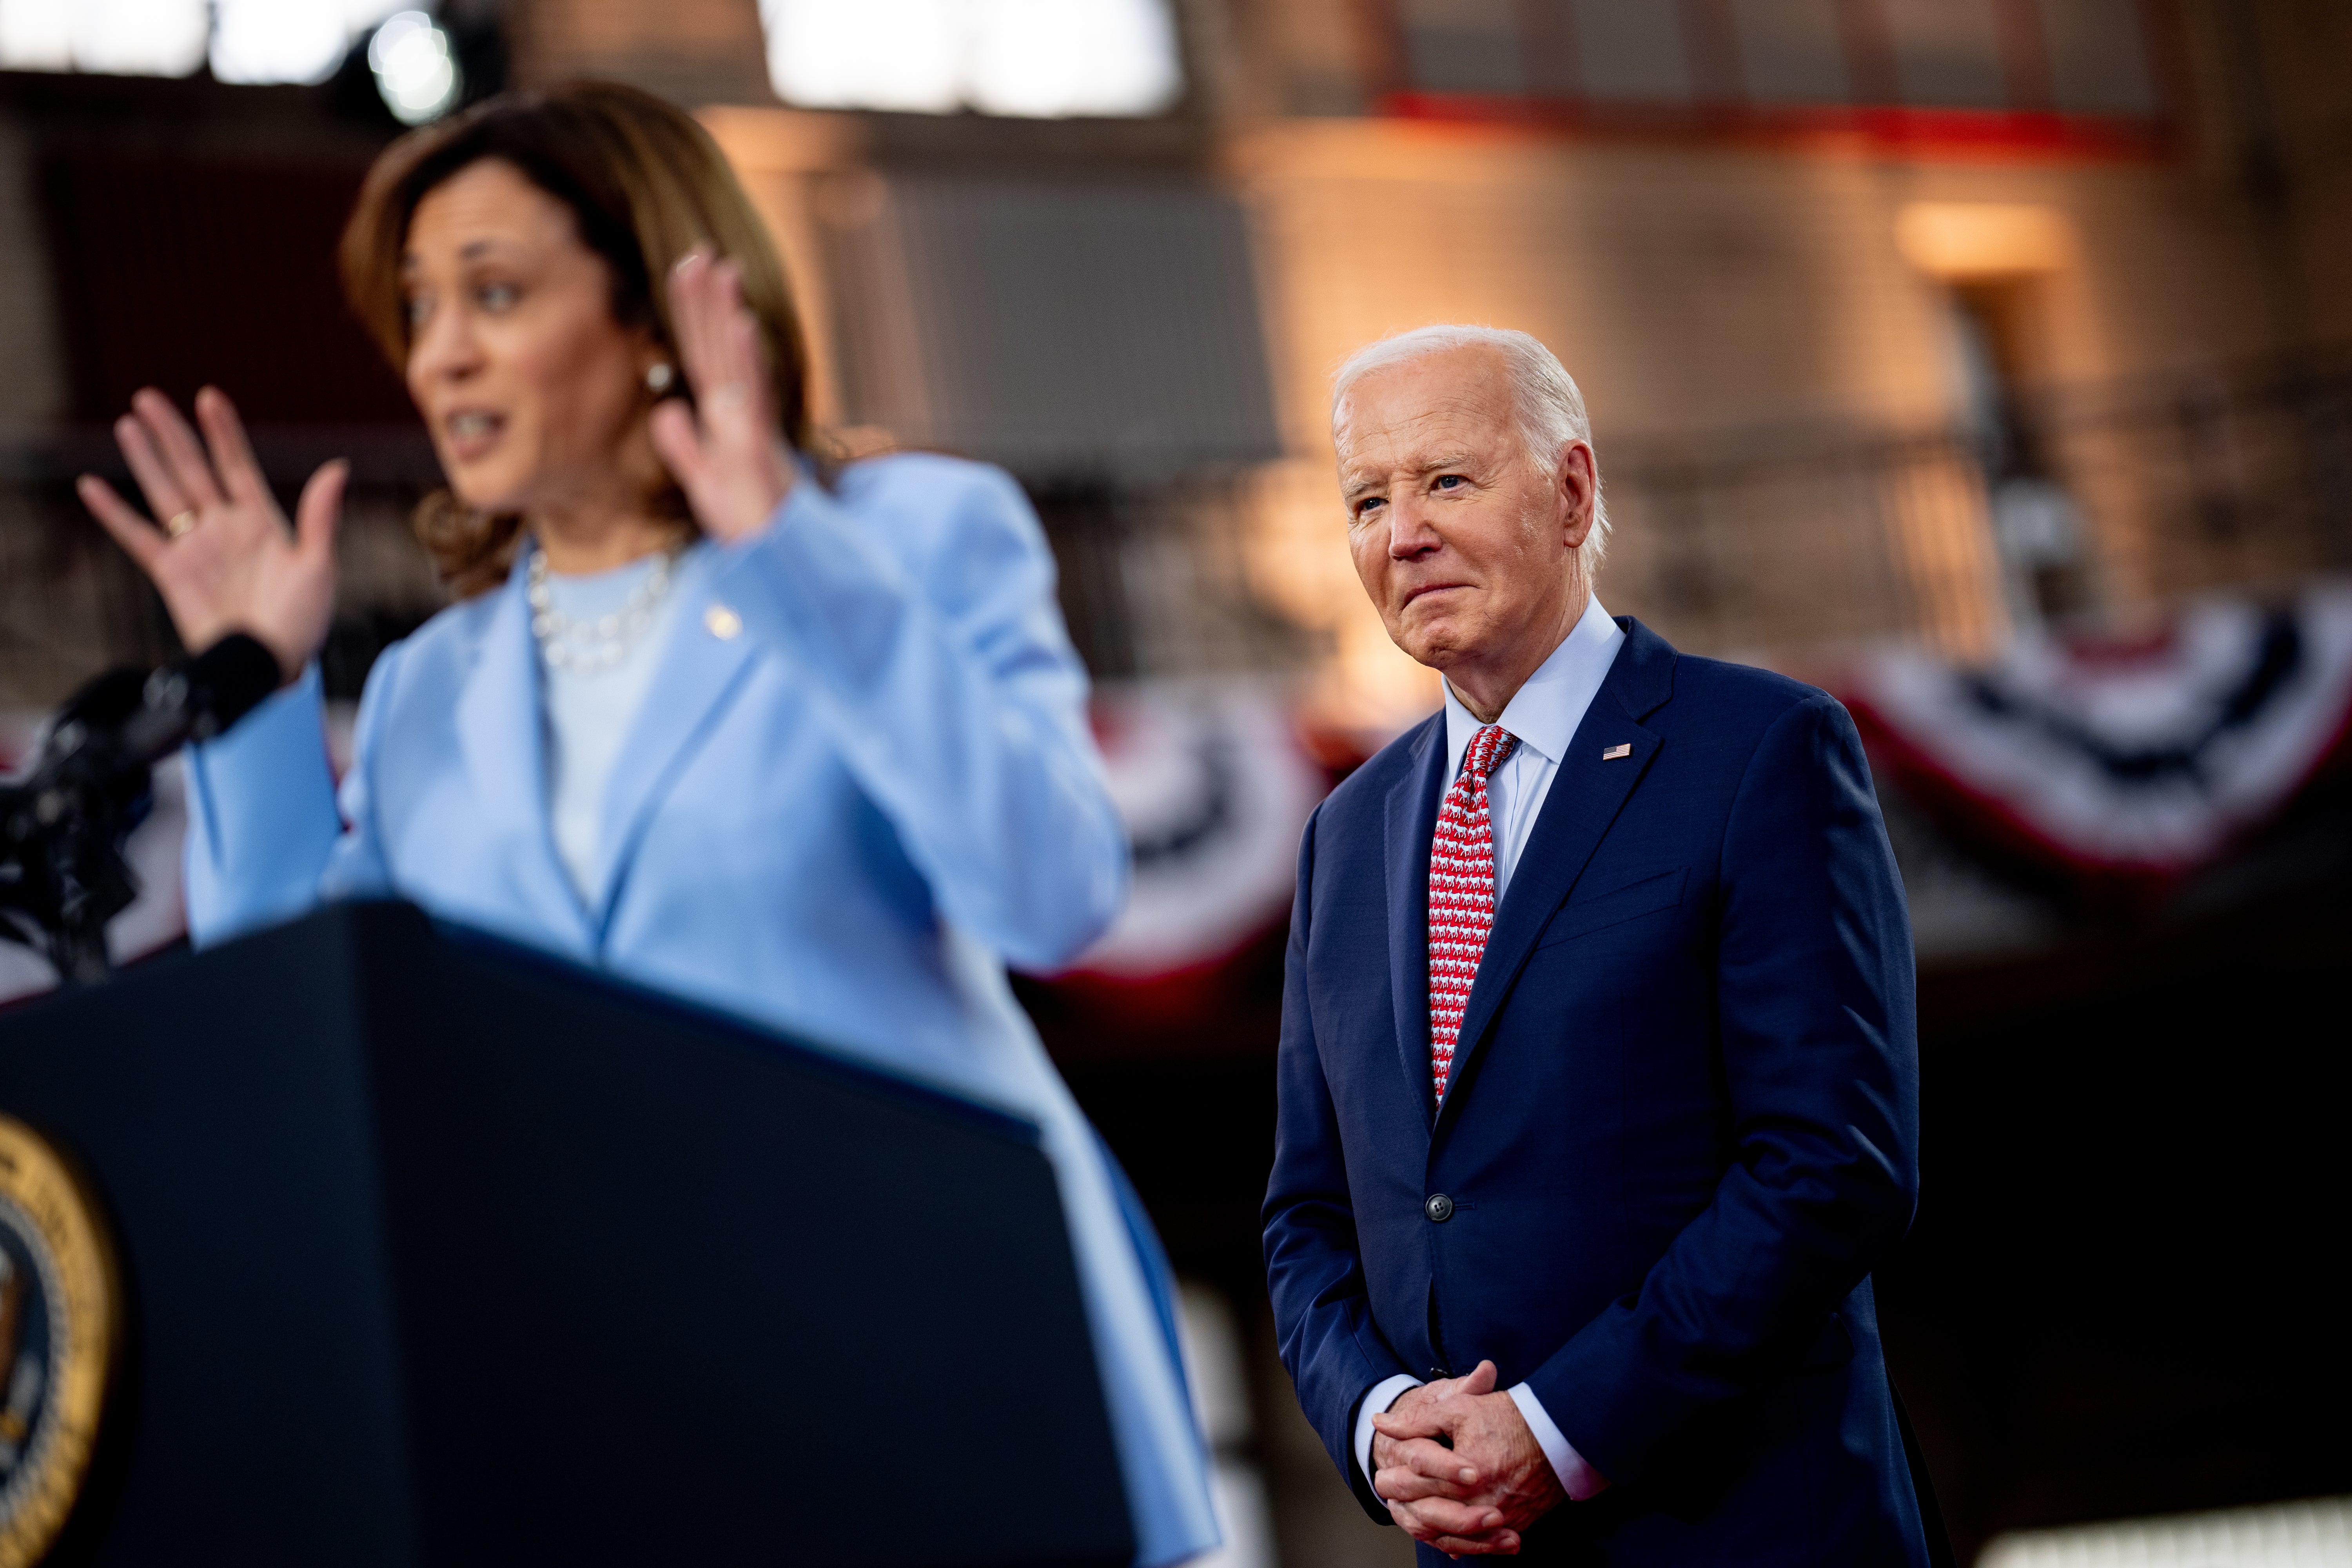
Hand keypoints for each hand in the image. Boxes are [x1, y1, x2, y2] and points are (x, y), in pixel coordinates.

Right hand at [78, 387, 343, 683]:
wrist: (269, 664)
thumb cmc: (301, 621)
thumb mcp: (318, 566)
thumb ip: (321, 516)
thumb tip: (339, 467)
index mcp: (264, 522)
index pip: (238, 466)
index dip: (223, 433)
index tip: (208, 397)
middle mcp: (226, 528)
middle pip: (194, 470)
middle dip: (173, 434)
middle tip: (148, 397)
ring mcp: (196, 548)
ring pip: (165, 493)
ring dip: (146, 460)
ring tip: (128, 424)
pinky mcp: (170, 572)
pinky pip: (137, 535)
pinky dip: (114, 512)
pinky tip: (92, 486)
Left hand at [649, 250, 794, 543]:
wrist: (775, 564)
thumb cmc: (750, 527)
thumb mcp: (705, 483)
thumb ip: (684, 447)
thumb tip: (665, 410)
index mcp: (726, 421)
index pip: (704, 358)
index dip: (693, 315)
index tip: (683, 271)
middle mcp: (740, 417)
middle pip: (718, 349)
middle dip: (708, 300)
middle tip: (699, 251)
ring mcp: (750, 430)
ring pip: (735, 362)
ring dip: (728, 313)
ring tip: (721, 269)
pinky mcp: (756, 451)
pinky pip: (751, 398)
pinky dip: (748, 360)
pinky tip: (743, 324)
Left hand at [1373, 1360, 1566, 1556]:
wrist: (1558, 1433)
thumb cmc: (1509, 1417)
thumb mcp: (1460, 1408)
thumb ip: (1418, 1420)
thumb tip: (1380, 1423)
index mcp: (1467, 1472)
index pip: (1418, 1483)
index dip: (1395, 1479)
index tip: (1382, 1475)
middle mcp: (1483, 1501)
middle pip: (1431, 1515)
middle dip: (1405, 1506)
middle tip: (1390, 1498)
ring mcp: (1501, 1517)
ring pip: (1453, 1536)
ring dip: (1429, 1528)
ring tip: (1411, 1516)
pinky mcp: (1515, 1524)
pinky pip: (1480, 1543)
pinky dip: (1460, 1540)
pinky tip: (1447, 1535)